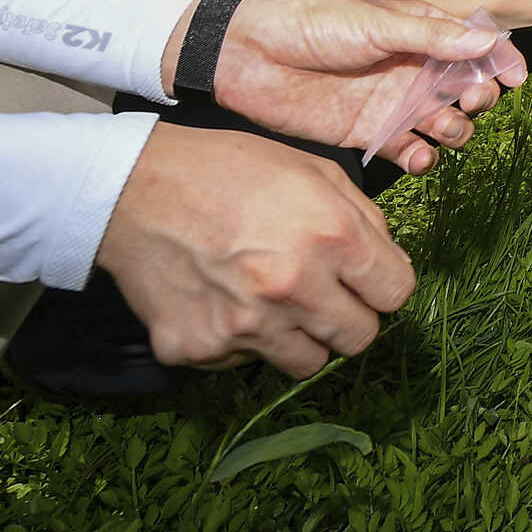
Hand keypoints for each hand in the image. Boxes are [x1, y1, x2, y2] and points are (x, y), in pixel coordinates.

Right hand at [96, 125, 416, 378]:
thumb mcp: (313, 170)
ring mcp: (244, 327)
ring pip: (306, 362)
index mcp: (332, 236)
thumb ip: (364, 220)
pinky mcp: (200, 349)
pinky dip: (240, 339)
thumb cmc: (229, 169)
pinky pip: (244, 362)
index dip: (383, 285)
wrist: (134, 188)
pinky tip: (221, 298)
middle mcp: (293, 289)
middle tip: (320, 292)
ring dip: (299, 336)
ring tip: (269, 296)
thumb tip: (388, 265)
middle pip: (359, 339)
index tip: (365, 280)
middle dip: (349, 317)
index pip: (396, 294)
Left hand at [191, 0, 528, 176]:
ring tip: (441, 131)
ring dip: (454, 131)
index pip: (476, 47)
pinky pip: (410, 152)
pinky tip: (416, 156)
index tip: (515, 79)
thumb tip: (486, 45)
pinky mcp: (370, 135)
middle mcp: (414, 69)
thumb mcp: (373, 24)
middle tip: (469, 102)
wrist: (249, 55)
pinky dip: (422, 158)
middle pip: (468, 90)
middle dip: (479, 99)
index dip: (502, 62)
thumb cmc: (311, 24)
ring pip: (445, 125)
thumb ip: (430, 38)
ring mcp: (393, 104)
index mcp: (421, 32)